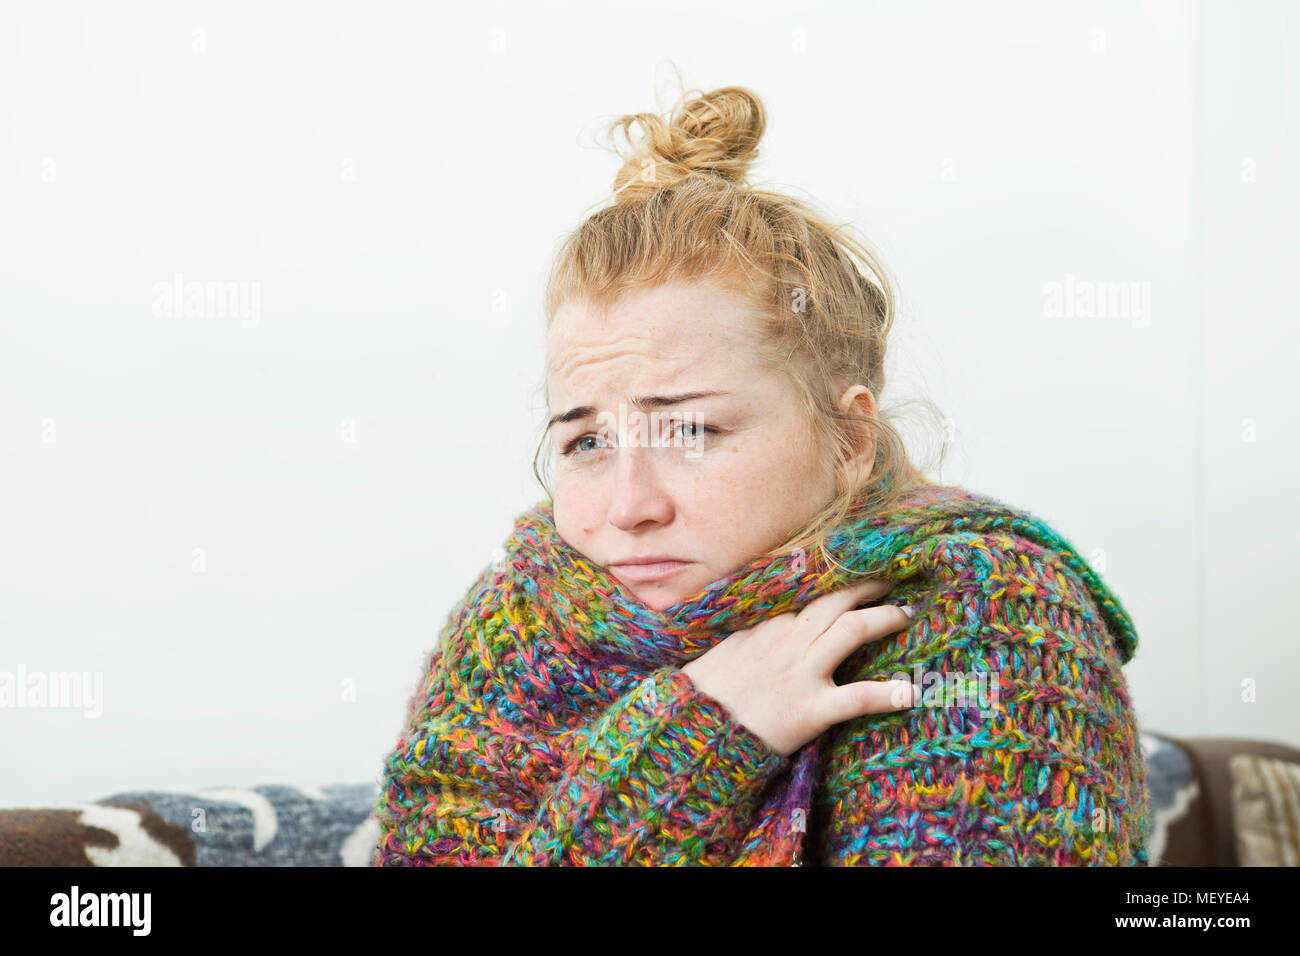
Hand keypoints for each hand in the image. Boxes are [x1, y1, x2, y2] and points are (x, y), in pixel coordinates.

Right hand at [679, 578, 917, 757]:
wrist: (694, 730)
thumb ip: (749, 632)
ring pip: (853, 630)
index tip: (854, 565)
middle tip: (894, 576)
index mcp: (766, 624)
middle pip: (838, 599)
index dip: (834, 576)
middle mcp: (788, 640)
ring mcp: (802, 672)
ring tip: (907, 614)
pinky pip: (857, 697)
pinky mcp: (812, 709)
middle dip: (869, 584)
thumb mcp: (723, 648)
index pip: (808, 589)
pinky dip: (887, 694)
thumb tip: (764, 621)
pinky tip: (910, 692)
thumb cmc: (705, 692)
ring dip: (885, 618)